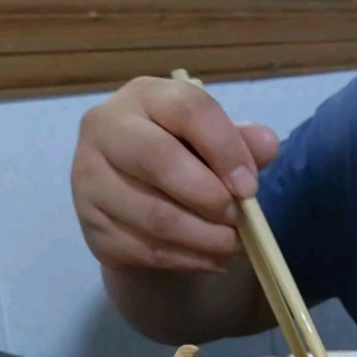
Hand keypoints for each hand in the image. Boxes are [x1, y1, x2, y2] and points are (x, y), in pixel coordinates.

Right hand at [71, 76, 279, 271]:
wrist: (138, 200)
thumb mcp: (216, 142)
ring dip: (205, 238)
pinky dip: (188, 259)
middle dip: (211, 198)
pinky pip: (146, 250)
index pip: (187, 109)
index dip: (226, 149)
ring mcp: (89, 179)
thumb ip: (242, 141)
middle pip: (160, 160)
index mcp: (145, 97)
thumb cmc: (185, 159)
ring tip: (232, 245)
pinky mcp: (91, 226)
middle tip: (239, 219)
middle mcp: (106, 129)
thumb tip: (267, 144)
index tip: (250, 186)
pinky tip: (211, 258)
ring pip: (155, 216)